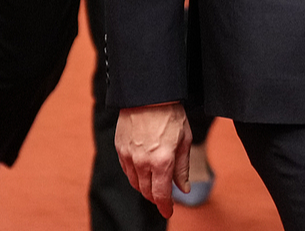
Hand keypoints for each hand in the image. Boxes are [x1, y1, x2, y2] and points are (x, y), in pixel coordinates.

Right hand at [116, 102, 190, 217]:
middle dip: (156, 197)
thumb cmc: (170, 115)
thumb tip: (183, 188)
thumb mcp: (184, 140)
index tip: (168, 211)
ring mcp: (129, 156)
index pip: (160, 195)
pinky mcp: (120, 149)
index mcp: (162, 161)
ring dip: (145, 187)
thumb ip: (182, 168)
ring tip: (154, 182)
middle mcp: (143, 162)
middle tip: (164, 197)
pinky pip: (127, 170)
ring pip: (135, 183)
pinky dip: (135, 175)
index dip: (165, 207)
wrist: (148, 94)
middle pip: (147, 192)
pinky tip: (142, 170)